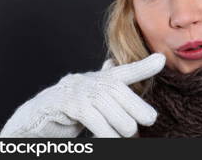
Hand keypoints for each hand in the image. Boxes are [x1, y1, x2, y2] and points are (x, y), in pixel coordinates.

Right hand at [0, 53, 165, 137]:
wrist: (39, 114)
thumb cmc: (73, 106)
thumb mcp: (97, 96)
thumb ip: (112, 87)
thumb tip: (122, 67)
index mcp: (101, 79)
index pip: (125, 72)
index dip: (143, 67)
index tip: (162, 60)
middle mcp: (91, 80)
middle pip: (119, 92)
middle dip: (136, 108)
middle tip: (147, 122)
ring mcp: (78, 91)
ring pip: (108, 108)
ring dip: (120, 127)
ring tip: (126, 136)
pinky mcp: (66, 104)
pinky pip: (93, 119)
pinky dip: (104, 133)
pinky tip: (108, 140)